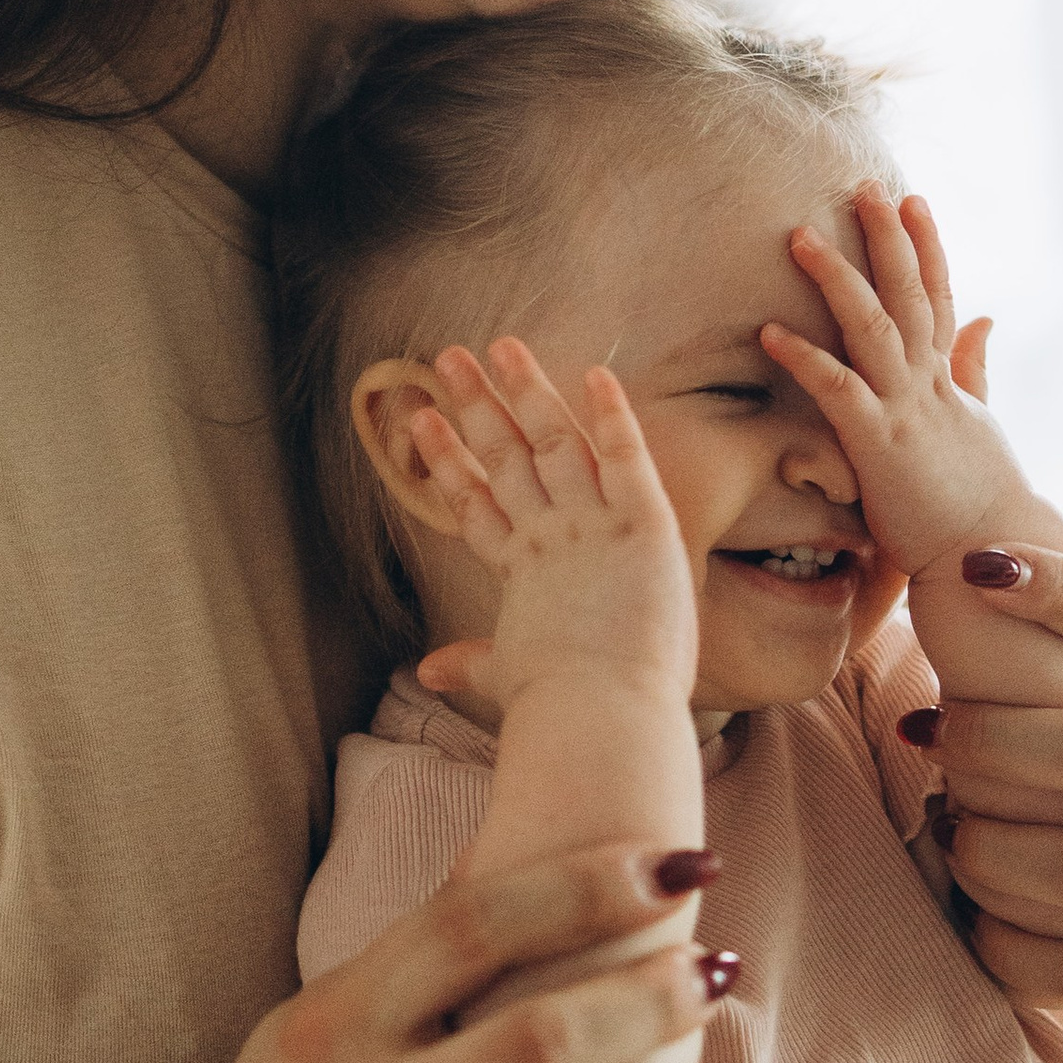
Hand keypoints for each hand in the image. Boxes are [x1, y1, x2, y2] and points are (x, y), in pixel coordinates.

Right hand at [406, 340, 698, 721]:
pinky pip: (626, 456)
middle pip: (505, 458)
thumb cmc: (562, 706)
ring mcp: (592, 526)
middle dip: (475, 406)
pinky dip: (611, 415)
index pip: (476, 503)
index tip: (421, 422)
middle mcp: (549, 537)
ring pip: (555, 442)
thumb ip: (471, 663)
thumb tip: (426, 672)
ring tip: (499, 346)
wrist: (600, 716)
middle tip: (446, 358)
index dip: (447, 461)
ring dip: (526, 392)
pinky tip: (595, 374)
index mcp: (521, 571)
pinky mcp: (641, 524)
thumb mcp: (509, 676)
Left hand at [758, 183, 1026, 580]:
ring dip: (836, 278)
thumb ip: (975, 372)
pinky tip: (769, 332)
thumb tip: (984, 320)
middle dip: (886, 238)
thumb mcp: (979, 427)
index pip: (937, 298)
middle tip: (863, 187)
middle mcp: (930, 385)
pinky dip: (804, 358)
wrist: (991, 562)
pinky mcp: (881, 445)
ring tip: (800, 236)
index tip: (912, 200)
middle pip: (908, 294)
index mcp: (948, 382)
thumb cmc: (979, 506)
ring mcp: (906, 411)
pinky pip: (838, 391)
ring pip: (872, 327)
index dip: (925, 248)